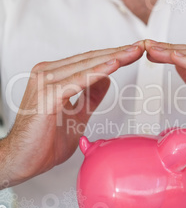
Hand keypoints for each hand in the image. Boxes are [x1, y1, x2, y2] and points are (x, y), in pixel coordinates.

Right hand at [0, 42, 144, 187]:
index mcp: (53, 76)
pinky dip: (97, 73)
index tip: (133, 53)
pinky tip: (114, 66)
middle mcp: (47, 74)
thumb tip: (106, 80)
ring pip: (86, 66)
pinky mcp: (47, 95)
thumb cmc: (43, 141)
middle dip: (118, 53)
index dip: (113, 56)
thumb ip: (90, 97)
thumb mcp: (77, 115)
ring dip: (112, 58)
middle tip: (140, 47)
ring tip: (133, 52)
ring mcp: (46, 82)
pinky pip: (77, 81)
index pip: (88, 61)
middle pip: (89, 59)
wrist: (22, 161)